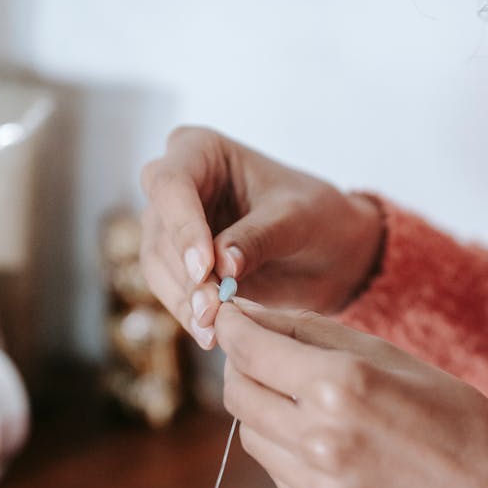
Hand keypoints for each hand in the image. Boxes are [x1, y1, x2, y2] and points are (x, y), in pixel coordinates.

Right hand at [139, 127, 381, 349]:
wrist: (331, 252)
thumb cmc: (318, 217)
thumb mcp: (296, 220)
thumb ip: (258, 238)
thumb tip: (221, 266)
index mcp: (200, 150)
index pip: (172, 185)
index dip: (184, 229)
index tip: (205, 270)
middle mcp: (176, 185)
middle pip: (160, 230)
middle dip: (184, 275)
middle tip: (212, 312)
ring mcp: (172, 228)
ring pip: (157, 266)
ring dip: (183, 302)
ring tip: (214, 331)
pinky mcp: (179, 267)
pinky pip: (171, 292)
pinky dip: (189, 315)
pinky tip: (212, 336)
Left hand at [215, 300, 487, 487]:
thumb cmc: (450, 413)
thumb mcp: (387, 355)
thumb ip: (312, 333)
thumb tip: (248, 317)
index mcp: (341, 387)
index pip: (250, 350)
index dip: (231, 327)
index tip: (229, 318)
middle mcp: (321, 440)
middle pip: (238, 395)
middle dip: (240, 368)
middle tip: (257, 356)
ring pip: (250, 437)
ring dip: (262, 411)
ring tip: (300, 403)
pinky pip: (278, 475)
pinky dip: (288, 452)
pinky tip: (326, 445)